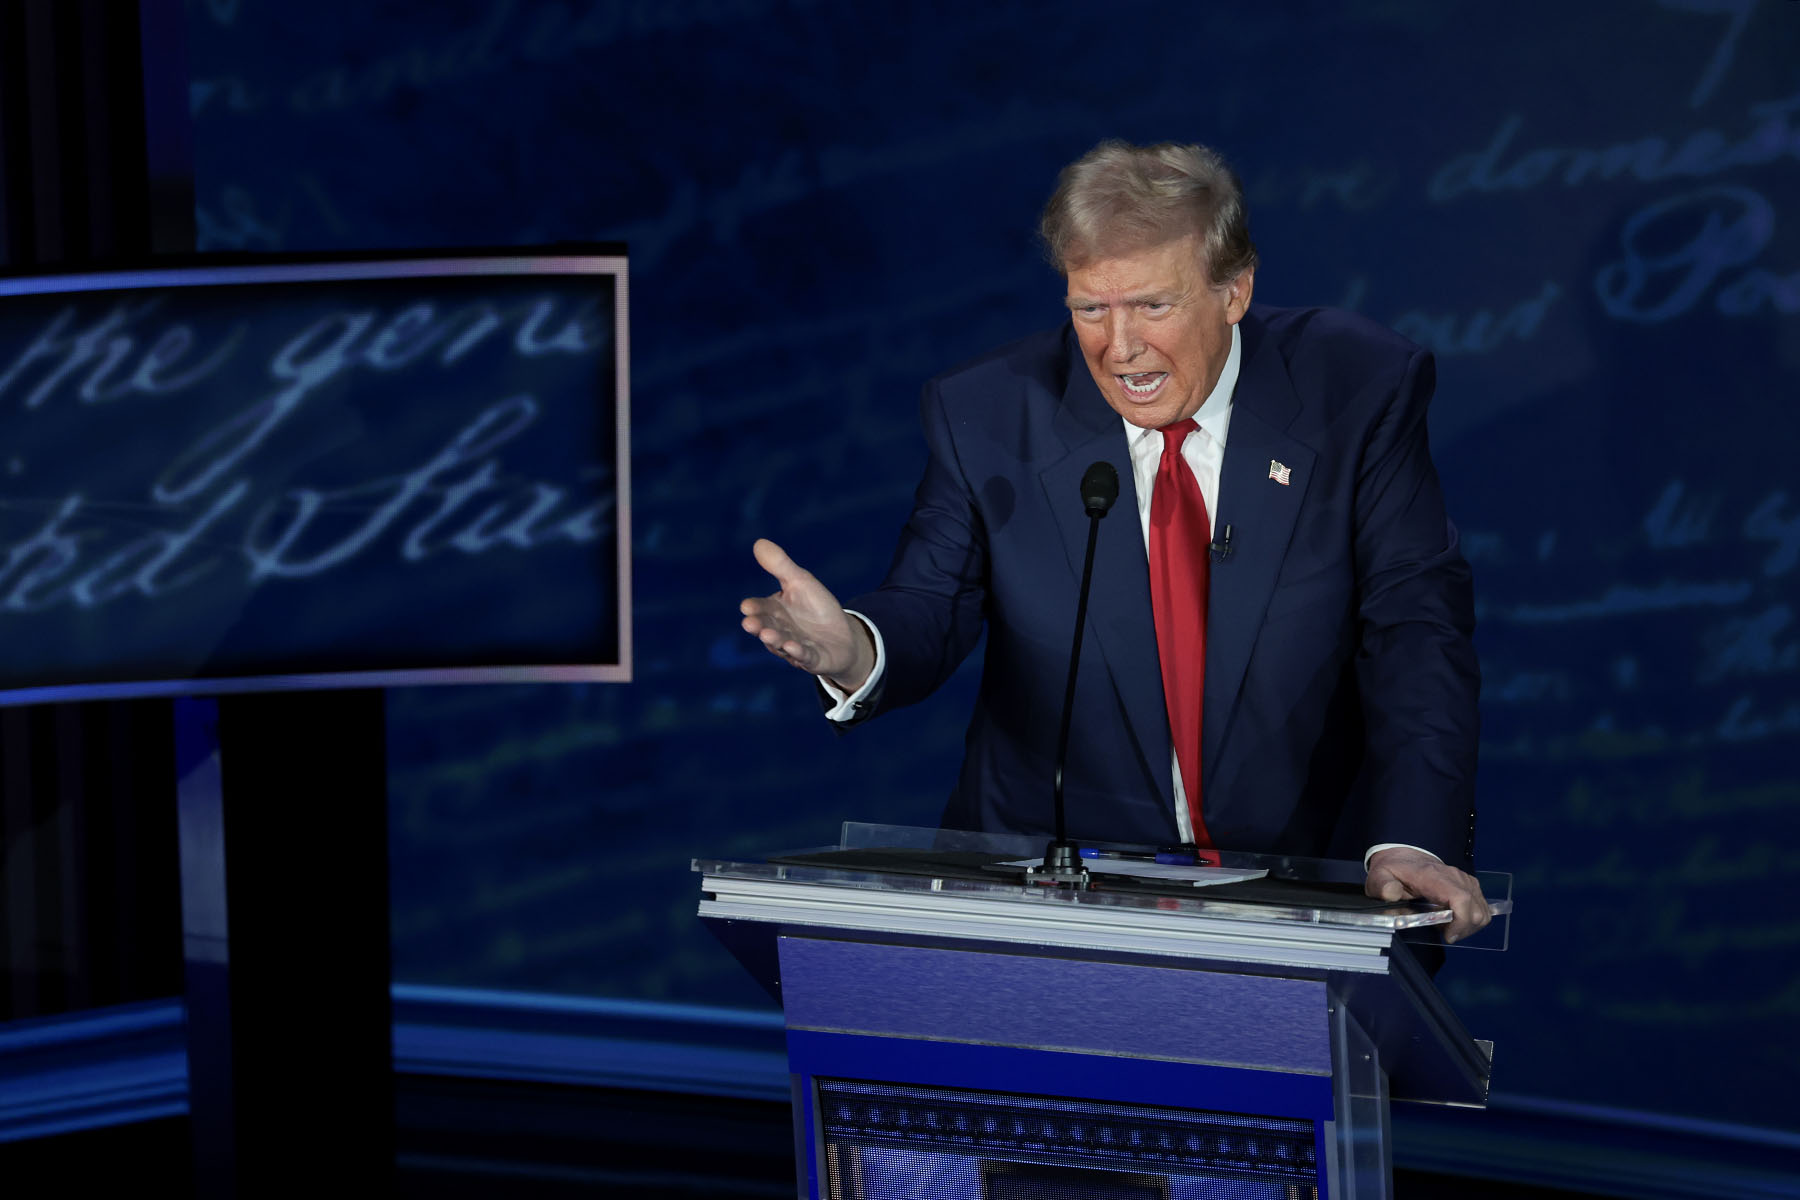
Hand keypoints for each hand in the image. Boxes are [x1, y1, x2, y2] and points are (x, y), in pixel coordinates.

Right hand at [739, 539, 873, 689]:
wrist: (843, 637)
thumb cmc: (816, 608)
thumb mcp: (801, 582)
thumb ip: (780, 565)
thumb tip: (758, 542)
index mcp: (775, 611)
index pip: (761, 608)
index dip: (754, 608)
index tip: (746, 606)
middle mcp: (780, 631)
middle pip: (767, 627)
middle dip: (758, 626)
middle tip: (749, 623)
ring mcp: (794, 647)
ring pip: (782, 644)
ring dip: (775, 640)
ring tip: (768, 635)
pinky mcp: (813, 659)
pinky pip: (804, 657)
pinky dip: (798, 653)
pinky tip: (793, 647)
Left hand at [1365, 846, 1491, 943]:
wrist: (1404, 858)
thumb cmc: (1393, 871)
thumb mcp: (1379, 877)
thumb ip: (1382, 886)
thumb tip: (1391, 893)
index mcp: (1433, 876)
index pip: (1461, 898)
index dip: (1460, 922)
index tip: (1448, 935)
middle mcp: (1455, 877)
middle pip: (1476, 910)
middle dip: (1463, 930)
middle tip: (1443, 933)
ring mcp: (1465, 881)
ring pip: (1482, 911)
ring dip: (1468, 926)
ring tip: (1447, 927)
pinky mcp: (1469, 885)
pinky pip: (1481, 907)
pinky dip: (1471, 919)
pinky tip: (1453, 920)